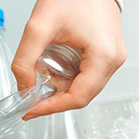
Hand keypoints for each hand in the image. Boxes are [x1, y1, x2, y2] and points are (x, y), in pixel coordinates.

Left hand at [13, 0, 126, 119]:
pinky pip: (88, 75)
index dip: (51, 108)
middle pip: (82, 96)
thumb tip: (23, 89)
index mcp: (104, 56)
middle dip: (54, 99)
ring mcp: (114, 56)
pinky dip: (69, 77)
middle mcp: (114, 60)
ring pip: (85, 87)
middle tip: (31, 98)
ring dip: (61, 87)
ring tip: (41, 74)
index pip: (78, 97)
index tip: (30, 111)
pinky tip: (53, 67)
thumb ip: (25, 61)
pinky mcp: (109, 52)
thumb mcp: (38, 28)